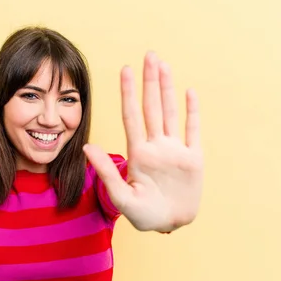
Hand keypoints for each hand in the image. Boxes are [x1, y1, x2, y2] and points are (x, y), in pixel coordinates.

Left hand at [84, 52, 202, 231]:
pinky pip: (192, 130)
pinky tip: (189, 93)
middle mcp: (156, 146)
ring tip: (164, 65)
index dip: (128, 93)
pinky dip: (192, 112)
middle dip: (150, 81)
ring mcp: (174, 150)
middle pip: (151, 107)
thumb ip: (106, 171)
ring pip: (170, 112)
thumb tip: (87, 146)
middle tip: (149, 55)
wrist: (169, 225)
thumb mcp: (121, 196)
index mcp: (138, 153)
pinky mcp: (193, 158)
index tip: (125, 70)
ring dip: (168, 89)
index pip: (131, 116)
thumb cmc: (143, 215)